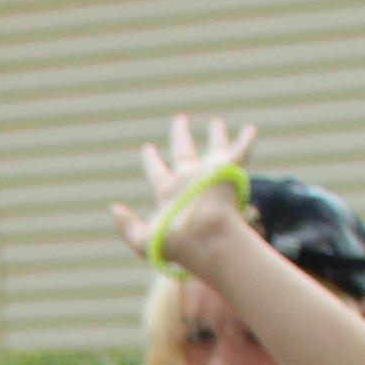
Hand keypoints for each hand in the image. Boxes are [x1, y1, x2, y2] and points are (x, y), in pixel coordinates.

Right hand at [109, 116, 264, 266]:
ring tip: (217, 124)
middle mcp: (188, 175)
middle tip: (180, 119)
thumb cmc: (177, 244)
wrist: (207, 236)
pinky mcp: (230, 170)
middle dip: (180, 134)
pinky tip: (251, 130)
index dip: (151, 160)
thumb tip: (113, 208)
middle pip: (183, 148)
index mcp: (167, 190)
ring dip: (216, 134)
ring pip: (214, 146)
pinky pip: (241, 150)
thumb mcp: (143, 243)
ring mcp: (209, 171)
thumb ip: (126, 227)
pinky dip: (246, 140)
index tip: (147, 148)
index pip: (156, 170)